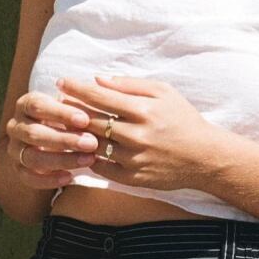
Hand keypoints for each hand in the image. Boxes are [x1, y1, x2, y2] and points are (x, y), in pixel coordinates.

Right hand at [5, 90, 98, 189]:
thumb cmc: (65, 114)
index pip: (38, 106)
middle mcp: (15, 126)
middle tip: (92, 143)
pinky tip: (70, 177)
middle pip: (34, 133)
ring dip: (62, 159)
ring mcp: (14, 149)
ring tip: (88, 159)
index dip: (61, 113)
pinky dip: (49, 180)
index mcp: (25, 104)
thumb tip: (94, 109)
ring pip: (32, 157)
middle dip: (65, 139)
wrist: (51, 136)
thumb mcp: (69, 106)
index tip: (85, 119)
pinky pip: (29, 178)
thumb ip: (77, 106)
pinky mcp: (18, 169)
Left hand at [57, 75, 215, 190]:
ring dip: (74, 135)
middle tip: (53, 103)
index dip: (77, 88)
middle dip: (70, 111)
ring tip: (60, 125)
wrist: (205, 157)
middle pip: (92, 121)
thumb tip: (98, 79)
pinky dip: (88, 158)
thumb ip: (130, 84)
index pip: (101, 96)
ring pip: (94, 146)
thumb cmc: (183, 118)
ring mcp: (134, 159)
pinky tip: (78, 149)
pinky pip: (102, 169)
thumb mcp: (163, 92)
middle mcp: (137, 135)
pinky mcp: (134, 179)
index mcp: (143, 110)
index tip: (61, 82)